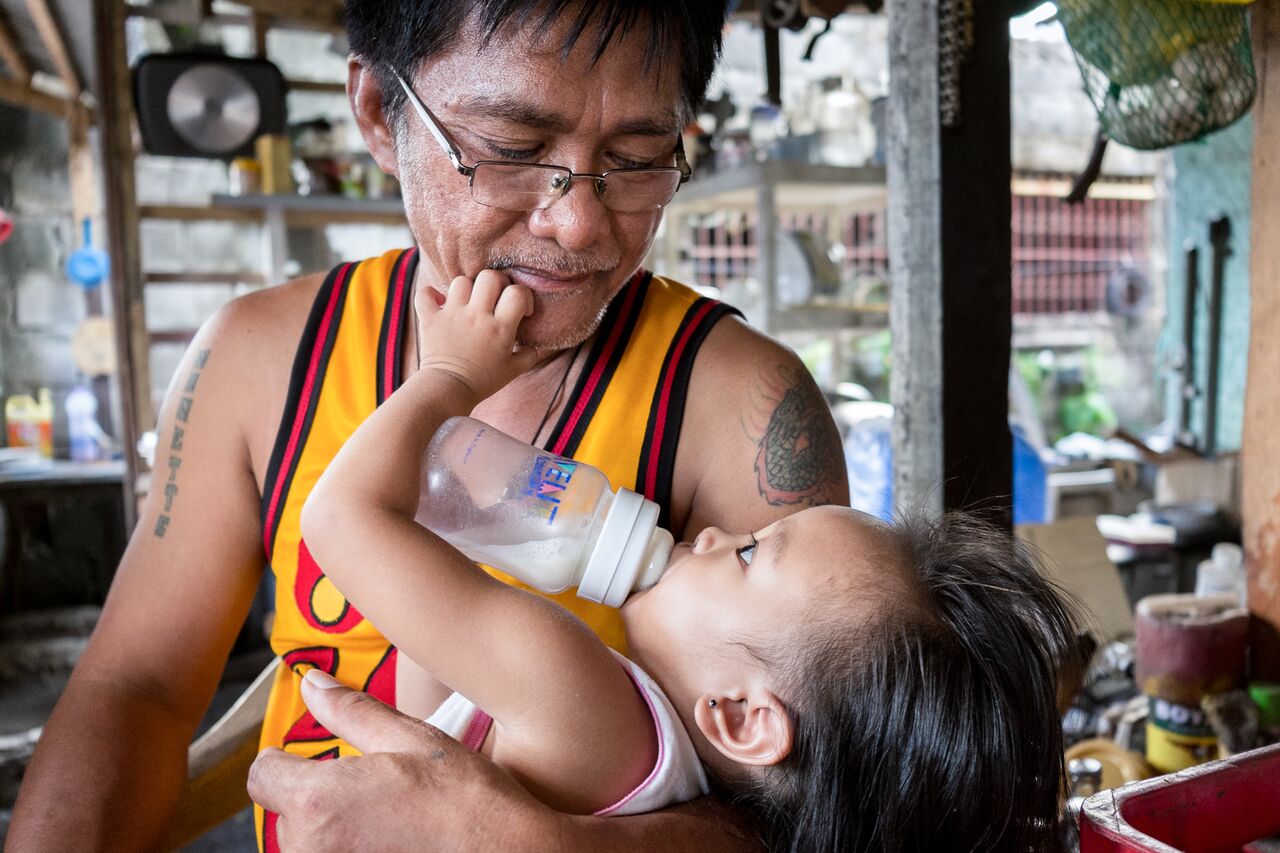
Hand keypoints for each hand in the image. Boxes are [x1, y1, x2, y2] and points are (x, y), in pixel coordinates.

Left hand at [248, 672, 559, 852]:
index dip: (285, 763)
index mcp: (319, 798)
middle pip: (286, 814)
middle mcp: (311, 848)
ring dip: (334, 833)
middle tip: (372, 794)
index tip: (309, 762)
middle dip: (319, 800)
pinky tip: (391, 846)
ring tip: (387, 824)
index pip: (262, 776)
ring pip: (309, 844)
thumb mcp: (409, 739)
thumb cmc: (465, 801)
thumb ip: (350, 711)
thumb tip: (312, 682)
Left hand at [415, 270, 540, 399]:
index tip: (521, 311)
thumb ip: (530, 355)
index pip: (517, 294)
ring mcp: (452, 315)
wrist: (448, 390)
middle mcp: (476, 316)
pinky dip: (430, 294)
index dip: (524, 296)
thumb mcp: (513, 371)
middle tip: (496, 297)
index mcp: (499, 327)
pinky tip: (439, 302)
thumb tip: (536, 346)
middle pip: (489, 277)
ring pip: (461, 281)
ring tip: (469, 302)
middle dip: (497, 282)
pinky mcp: (431, 319)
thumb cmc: (483, 381)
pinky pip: (425, 295)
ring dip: (467, 288)